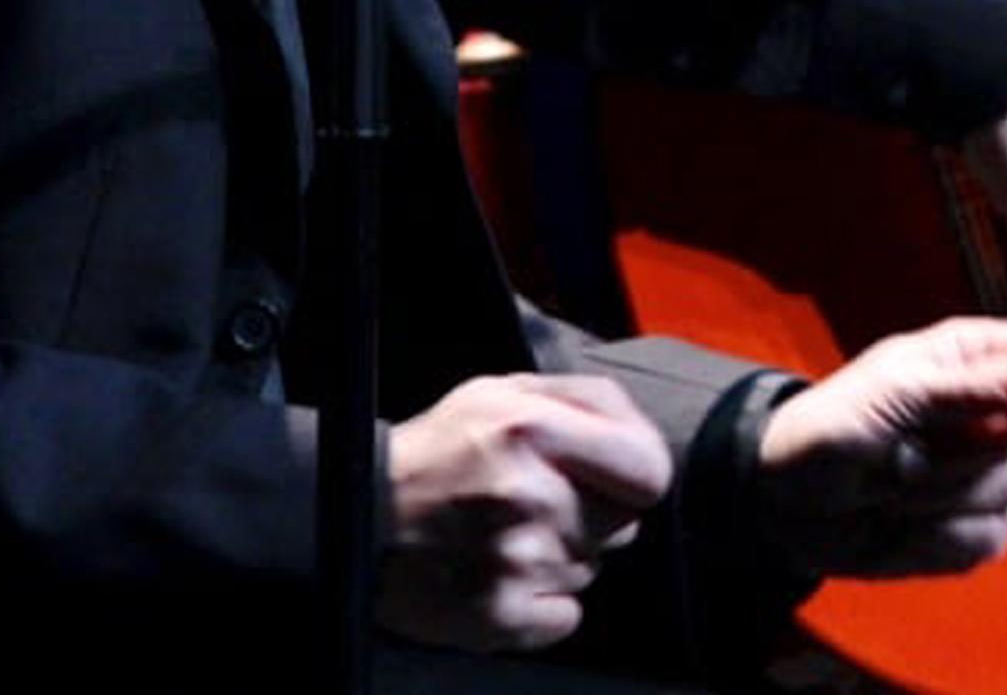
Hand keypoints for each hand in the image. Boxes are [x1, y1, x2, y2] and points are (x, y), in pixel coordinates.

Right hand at [378, 373, 672, 651]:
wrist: (356, 514)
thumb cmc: (440, 448)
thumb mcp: (505, 391)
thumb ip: (586, 399)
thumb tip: (646, 437)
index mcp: (534, 429)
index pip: (650, 470)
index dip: (640, 475)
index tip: (618, 476)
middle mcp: (529, 495)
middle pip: (624, 524)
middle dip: (595, 513)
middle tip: (540, 502)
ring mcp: (515, 561)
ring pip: (591, 568)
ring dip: (562, 554)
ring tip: (505, 533)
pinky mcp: (497, 614)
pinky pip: (566, 615)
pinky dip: (543, 602)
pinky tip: (500, 572)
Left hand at [757, 317, 1006, 577]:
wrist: (783, 504)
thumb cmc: (824, 429)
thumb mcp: (889, 392)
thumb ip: (967, 385)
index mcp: (970, 359)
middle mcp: (986, 413)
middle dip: (962, 456)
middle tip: (901, 453)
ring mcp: (983, 473)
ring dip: (939, 500)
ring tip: (889, 487)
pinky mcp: (972, 528)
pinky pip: (988, 539)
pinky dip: (935, 539)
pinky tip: (897, 523)